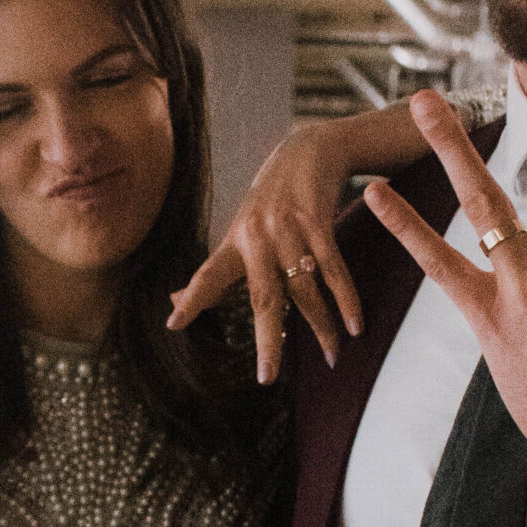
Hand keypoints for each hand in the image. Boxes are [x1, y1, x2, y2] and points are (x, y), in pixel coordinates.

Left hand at [168, 120, 371, 383]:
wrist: (309, 149)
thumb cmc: (271, 198)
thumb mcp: (240, 230)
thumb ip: (215, 272)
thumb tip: (171, 302)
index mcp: (235, 242)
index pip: (208, 275)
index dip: (191, 299)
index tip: (173, 324)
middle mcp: (257, 237)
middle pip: (262, 298)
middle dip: (266, 341)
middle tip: (268, 378)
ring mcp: (289, 229)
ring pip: (305, 290)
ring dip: (322, 327)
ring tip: (332, 357)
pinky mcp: (318, 221)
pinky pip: (334, 270)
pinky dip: (346, 301)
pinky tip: (355, 327)